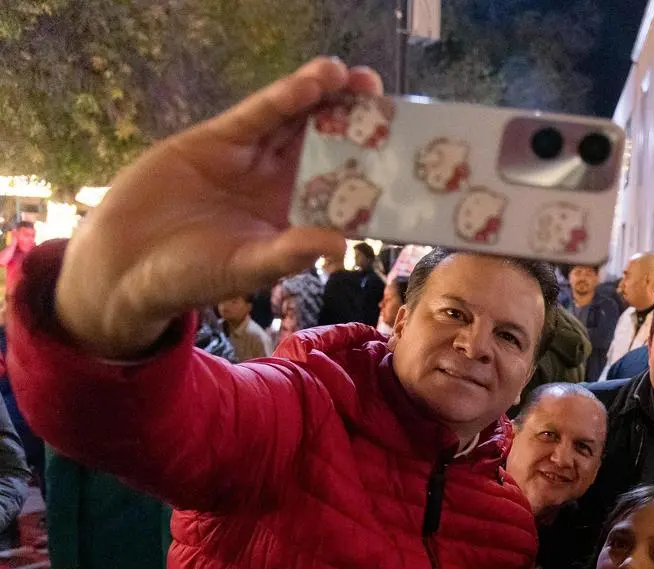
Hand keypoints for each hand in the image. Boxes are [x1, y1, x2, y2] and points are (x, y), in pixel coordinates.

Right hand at [54, 57, 382, 358]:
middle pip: (326, 143)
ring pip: (294, 121)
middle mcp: (279, 183)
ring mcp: (250, 158)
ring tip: (353, 78)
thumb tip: (339, 245)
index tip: (402, 150)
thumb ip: (288, 254)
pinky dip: (281, 99)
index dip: (372, 167)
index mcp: (296, 217)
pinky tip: (309, 84)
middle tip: (383, 95)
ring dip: (323, 98)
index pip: (344, 187)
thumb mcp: (246, 269)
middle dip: (354, 119)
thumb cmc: (191, 278)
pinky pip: (256, 116)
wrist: (125, 266)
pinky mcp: (216, 140)